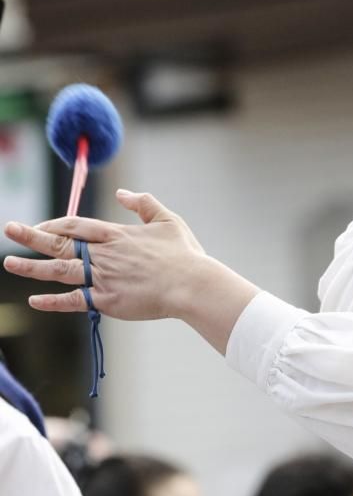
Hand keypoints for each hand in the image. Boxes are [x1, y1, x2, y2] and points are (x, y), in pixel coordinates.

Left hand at [4, 190, 208, 319]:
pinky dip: (53, 301)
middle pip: (60, 243)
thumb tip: (122, 193)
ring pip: (59, 270)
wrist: (191, 285)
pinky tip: (34, 300)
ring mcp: (103, 278)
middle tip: (10, 229)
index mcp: (116, 234)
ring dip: (31, 267)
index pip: (76, 226)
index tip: (42, 225)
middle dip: (31, 236)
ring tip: (9, 263)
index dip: (56, 224)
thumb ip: (144, 203)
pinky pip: (74, 301)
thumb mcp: (168, 221)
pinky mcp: (107, 301)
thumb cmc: (184, 255)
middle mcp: (104, 254)